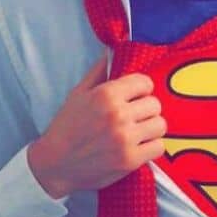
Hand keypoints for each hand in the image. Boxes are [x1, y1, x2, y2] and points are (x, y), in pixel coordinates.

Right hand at [27, 55, 166, 197]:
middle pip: (155, 104)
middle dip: (146, 110)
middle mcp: (118, 115)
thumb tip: (112, 52)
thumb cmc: (66, 128)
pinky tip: (138, 147)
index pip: (145, 82)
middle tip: (135, 118)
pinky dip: (151, 147)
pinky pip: (159, 147)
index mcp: (106, 95)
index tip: (134, 98)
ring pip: (160, 125)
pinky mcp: (130, 160)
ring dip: (151, 129)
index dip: (141, 90)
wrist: (55, 165)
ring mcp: (125, 139)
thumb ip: (98, 72)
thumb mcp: (78, 94)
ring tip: (138, 132)